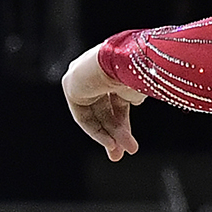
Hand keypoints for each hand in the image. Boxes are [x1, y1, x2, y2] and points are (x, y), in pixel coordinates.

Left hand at [62, 42, 145, 160]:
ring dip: (110, 136)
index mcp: (115, 69)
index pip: (117, 101)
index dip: (124, 123)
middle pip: (105, 111)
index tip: (132, 141)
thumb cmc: (137, 67)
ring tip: (122, 152)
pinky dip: (96, 131)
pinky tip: (111, 143)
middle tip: (127, 151)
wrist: (121, 59)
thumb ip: (136, 95)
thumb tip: (136, 101)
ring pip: (96, 115)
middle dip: (116, 134)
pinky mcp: (71, 86)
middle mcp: (96, 72)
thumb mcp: (141, 87)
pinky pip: (83, 115)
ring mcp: (82, 78)